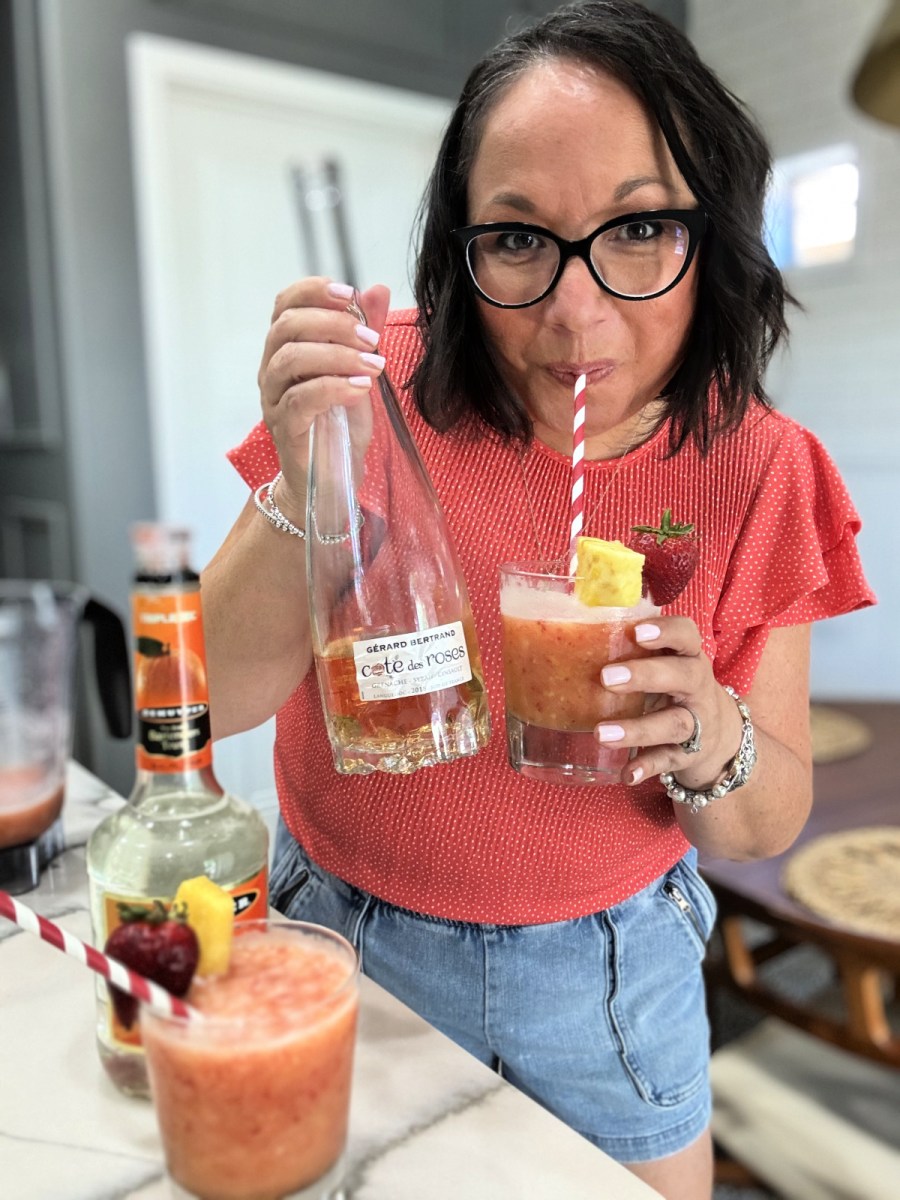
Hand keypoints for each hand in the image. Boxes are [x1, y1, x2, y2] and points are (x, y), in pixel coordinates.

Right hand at [258, 277, 390, 518]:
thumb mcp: (359, 372)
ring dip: (337, 355)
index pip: (285, 304)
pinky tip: (360, 388)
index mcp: (287, 349)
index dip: (313, 291)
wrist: (332, 479)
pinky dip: (334, 387)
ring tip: (373, 365)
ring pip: (291, 359)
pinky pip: (301, 398)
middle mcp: (272, 370)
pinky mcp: (285, 428)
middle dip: (333, 324)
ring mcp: (274, 400)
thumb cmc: (341, 425)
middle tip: (372, 338)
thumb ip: (365, 333)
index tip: (349, 292)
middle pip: (287, 327)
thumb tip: (378, 290)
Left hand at [594, 616, 743, 788]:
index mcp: (688, 657)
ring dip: (637, 729)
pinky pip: (668, 761)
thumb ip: (630, 649)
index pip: (686, 635)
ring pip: (673, 724)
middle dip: (646, 675)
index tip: (637, 631)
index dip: (666, 631)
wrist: (719, 736)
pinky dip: (647, 767)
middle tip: (606, 678)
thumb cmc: (674, 688)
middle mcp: (696, 687)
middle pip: (682, 676)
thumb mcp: (664, 664)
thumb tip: (572, 630)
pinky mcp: (688, 755)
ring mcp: (696, 723)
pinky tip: (626, 774)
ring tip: (602, 733)